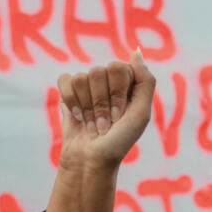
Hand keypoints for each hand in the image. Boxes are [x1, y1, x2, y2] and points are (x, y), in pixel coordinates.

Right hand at [57, 54, 155, 176]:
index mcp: (128, 83)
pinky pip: (66, 80)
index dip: (117, 93)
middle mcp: (108, 81)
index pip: (118, 68)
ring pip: (82, 78)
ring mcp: (88, 86)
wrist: (92, 160)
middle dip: (101, 102)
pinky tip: (78, 117)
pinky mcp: (69, 92)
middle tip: (106, 122)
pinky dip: (71, 102)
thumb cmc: (119, 141)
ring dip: (87, 108)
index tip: (119, 116)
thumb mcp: (141, 114)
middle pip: (98, 71)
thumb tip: (136, 51)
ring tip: (93, 124)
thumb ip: (145, 81)